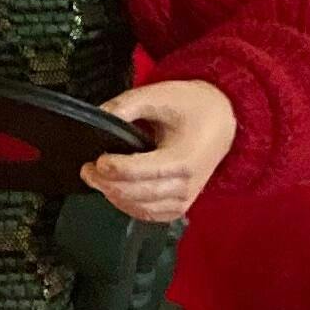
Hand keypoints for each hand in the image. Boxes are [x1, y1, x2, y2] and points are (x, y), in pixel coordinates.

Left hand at [82, 78, 235, 223]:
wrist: (223, 121)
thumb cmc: (193, 107)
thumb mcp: (160, 94)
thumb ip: (128, 104)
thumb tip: (99, 116)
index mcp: (184, 158)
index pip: (145, 171)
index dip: (117, 169)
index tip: (97, 160)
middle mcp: (187, 184)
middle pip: (141, 194)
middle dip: (108, 184)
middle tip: (87, 170)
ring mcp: (185, 198)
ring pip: (143, 209)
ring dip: (115, 197)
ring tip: (96, 179)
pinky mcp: (180, 205)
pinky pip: (151, 215)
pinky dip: (129, 208)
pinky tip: (114, 192)